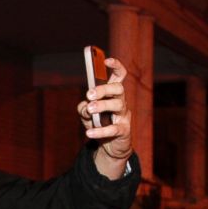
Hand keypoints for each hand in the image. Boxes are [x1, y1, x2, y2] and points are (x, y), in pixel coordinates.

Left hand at [77, 57, 132, 178]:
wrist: (109, 147)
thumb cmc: (99, 124)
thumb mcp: (86, 115)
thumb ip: (83, 107)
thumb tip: (86, 105)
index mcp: (112, 94)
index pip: (119, 76)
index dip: (116, 66)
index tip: (106, 61)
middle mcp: (121, 102)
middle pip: (118, 89)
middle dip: (104, 89)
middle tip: (90, 94)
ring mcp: (124, 116)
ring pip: (118, 105)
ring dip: (102, 105)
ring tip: (90, 110)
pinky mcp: (124, 131)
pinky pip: (114, 129)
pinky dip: (100, 130)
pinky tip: (89, 132)